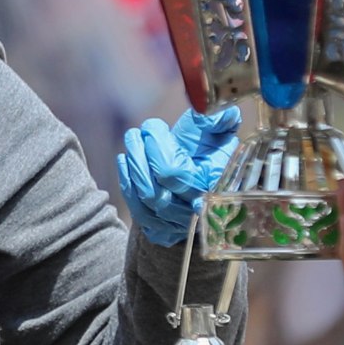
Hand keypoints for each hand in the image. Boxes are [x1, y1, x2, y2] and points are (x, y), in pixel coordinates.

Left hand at [118, 105, 240, 246]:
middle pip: (154, 190)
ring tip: (130, 146)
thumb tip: (210, 113)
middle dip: (139, 155)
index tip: (152, 126)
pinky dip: (128, 187)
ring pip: (144, 202)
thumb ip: (218, 120)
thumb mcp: (219, 133)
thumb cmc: (212, 152)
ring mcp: (178, 224)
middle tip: (135, 133)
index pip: (172, 171)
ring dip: (131, 170)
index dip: (157, 145)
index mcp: (212, 185)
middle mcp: (195, 211)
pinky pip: (139, 214)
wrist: (210, 183)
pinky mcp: (163, 231)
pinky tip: (125, 164)